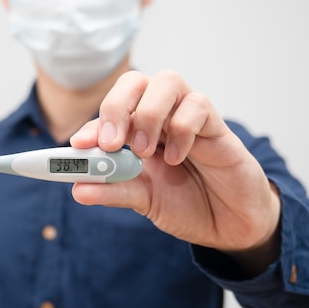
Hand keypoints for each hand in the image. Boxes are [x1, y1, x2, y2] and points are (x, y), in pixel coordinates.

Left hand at [70, 70, 280, 269]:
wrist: (230, 226)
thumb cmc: (188, 205)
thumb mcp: (145, 201)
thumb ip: (114, 192)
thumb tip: (78, 189)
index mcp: (139, 132)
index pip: (110, 113)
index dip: (92, 125)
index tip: (80, 145)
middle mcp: (162, 118)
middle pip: (135, 82)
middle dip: (116, 106)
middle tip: (111, 142)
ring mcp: (189, 118)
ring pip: (167, 81)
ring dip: (148, 113)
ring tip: (144, 151)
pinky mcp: (217, 127)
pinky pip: (199, 105)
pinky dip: (182, 128)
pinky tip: (178, 158)